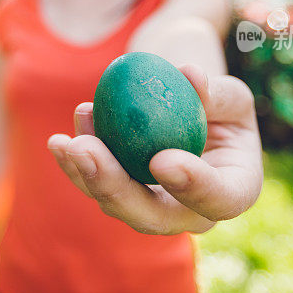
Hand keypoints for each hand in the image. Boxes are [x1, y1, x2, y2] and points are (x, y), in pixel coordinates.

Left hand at [48, 64, 262, 234]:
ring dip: (88, 174)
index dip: (192, 186)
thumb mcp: (229, 93)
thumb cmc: (215, 101)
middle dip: (116, 188)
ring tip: (68, 141)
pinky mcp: (124, 197)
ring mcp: (155, 209)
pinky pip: (96, 188)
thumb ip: (215, 91)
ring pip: (118, 205)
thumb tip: (189, 76)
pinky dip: (75, 165)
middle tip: (88, 151)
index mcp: (234, 189)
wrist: (188, 111)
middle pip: (155, 216)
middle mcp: (193, 212)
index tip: (162, 159)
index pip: (219, 198)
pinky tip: (57, 142)